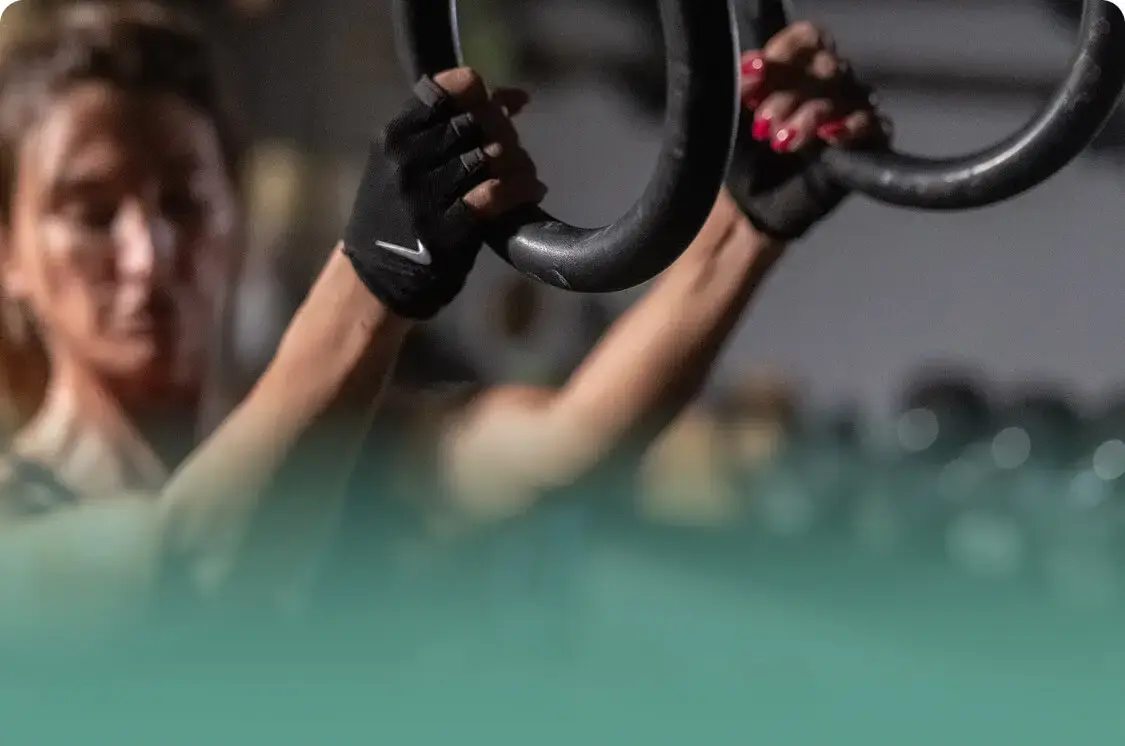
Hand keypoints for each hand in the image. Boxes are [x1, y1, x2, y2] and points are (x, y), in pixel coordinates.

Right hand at [344, 68, 545, 320]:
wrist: (374, 279)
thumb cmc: (397, 214)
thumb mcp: (406, 164)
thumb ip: (449, 129)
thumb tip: (515, 98)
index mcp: (394, 137)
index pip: (441, 90)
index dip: (479, 91)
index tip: (497, 107)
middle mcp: (407, 160)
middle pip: (475, 121)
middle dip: (505, 131)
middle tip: (514, 150)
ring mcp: (426, 195)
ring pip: (490, 156)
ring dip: (520, 162)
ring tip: (525, 174)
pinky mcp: (447, 229)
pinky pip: (496, 195)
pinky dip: (522, 188)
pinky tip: (532, 191)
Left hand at [726, 22, 888, 240]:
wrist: (747, 211)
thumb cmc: (738, 159)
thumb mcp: (729, 116)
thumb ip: (740, 83)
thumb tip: (753, 65)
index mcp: (794, 71)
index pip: (806, 39)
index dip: (784, 53)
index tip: (754, 76)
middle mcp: (826, 87)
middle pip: (825, 65)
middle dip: (789, 93)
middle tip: (762, 125)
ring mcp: (849, 113)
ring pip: (847, 92)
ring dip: (812, 113)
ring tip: (782, 142)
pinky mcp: (866, 145)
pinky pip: (874, 123)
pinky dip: (852, 126)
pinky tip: (829, 137)